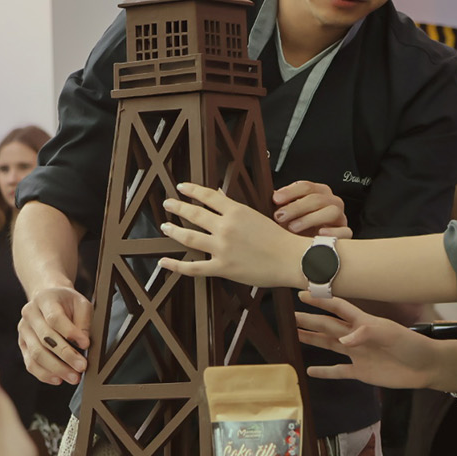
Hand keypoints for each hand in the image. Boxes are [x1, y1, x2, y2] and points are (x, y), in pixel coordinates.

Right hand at [18, 286, 90, 384]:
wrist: (48, 297)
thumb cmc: (67, 302)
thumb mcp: (81, 303)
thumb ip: (83, 320)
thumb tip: (83, 343)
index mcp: (44, 299)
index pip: (55, 318)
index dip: (70, 333)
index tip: (86, 344)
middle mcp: (30, 314)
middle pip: (45, 339)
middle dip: (66, 356)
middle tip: (82, 367)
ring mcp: (23, 330)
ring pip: (36, 354)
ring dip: (56, 369)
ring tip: (74, 377)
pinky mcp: (22, 345)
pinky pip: (30, 363)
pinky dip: (45, 374)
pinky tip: (58, 379)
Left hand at [159, 182, 306, 288]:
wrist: (292, 260)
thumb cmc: (279, 239)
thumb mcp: (256, 216)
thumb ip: (235, 208)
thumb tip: (219, 196)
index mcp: (236, 212)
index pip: (208, 196)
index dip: (192, 190)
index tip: (181, 187)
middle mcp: (225, 227)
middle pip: (194, 214)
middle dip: (177, 207)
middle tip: (168, 204)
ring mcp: (221, 248)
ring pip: (189, 237)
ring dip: (174, 230)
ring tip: (165, 227)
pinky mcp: (221, 268)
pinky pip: (193, 267)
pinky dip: (176, 265)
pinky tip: (164, 262)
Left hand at [272, 181, 350, 238]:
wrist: (309, 248)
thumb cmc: (298, 228)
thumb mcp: (287, 214)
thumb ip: (281, 204)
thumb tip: (271, 196)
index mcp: (318, 193)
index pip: (306, 186)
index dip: (290, 192)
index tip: (276, 199)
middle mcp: (331, 202)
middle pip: (317, 198)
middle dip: (296, 207)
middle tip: (280, 216)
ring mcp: (340, 217)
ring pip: (331, 212)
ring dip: (310, 219)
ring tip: (293, 227)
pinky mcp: (345, 233)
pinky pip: (345, 231)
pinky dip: (333, 232)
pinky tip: (319, 234)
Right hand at [295, 292, 450, 390]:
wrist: (426, 367)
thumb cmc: (412, 345)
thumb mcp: (392, 335)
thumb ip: (367, 334)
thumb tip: (343, 341)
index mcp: (364, 322)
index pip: (338, 308)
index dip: (321, 301)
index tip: (303, 294)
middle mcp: (357, 337)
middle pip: (329, 326)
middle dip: (310, 320)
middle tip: (291, 316)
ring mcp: (358, 354)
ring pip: (329, 345)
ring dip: (313, 340)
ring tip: (295, 335)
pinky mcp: (361, 372)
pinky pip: (339, 371)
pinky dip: (325, 372)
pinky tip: (310, 370)